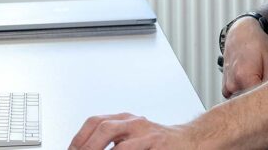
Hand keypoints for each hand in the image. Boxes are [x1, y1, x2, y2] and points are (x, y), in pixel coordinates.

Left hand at [69, 113, 195, 149]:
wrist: (188, 141)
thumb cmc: (156, 143)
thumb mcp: (132, 137)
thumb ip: (112, 141)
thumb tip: (85, 149)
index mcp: (124, 119)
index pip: (95, 122)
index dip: (79, 138)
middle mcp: (134, 122)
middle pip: (103, 126)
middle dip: (87, 145)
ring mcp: (147, 133)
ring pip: (120, 143)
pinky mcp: (158, 144)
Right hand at [221, 17, 267, 98]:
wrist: (241, 33)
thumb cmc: (257, 44)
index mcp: (244, 76)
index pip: (258, 102)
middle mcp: (232, 83)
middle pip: (250, 103)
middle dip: (260, 99)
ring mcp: (227, 86)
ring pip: (243, 101)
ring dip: (251, 96)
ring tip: (258, 81)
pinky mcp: (225, 86)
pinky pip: (235, 97)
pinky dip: (243, 93)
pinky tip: (249, 82)